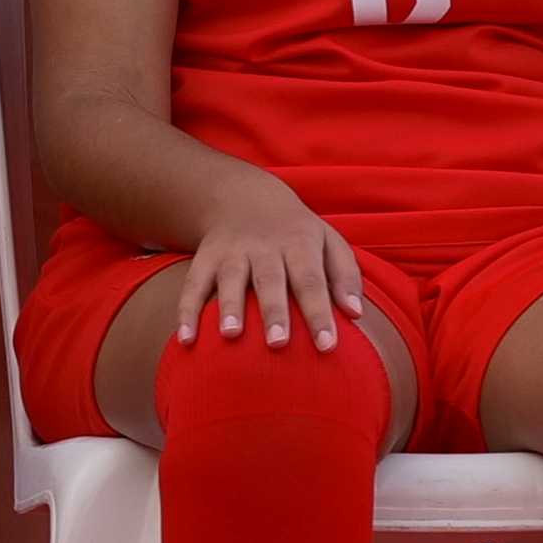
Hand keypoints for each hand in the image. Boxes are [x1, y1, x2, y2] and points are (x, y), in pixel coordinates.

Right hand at [169, 182, 363, 353]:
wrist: (245, 196)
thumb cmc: (297, 233)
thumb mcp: (329, 241)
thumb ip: (346, 275)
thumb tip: (357, 314)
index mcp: (299, 244)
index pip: (312, 281)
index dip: (319, 313)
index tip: (328, 346)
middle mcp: (264, 247)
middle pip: (270, 280)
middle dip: (274, 311)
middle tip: (278, 344)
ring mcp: (232, 251)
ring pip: (230, 278)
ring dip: (229, 306)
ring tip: (230, 335)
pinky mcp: (205, 257)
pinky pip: (193, 284)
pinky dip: (186, 310)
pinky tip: (185, 339)